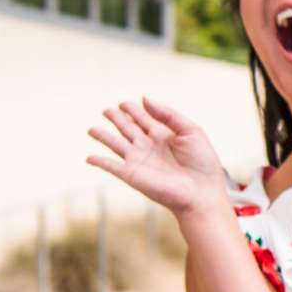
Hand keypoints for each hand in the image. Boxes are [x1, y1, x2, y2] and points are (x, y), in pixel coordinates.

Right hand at [86, 97, 225, 219]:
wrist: (201, 192)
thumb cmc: (202, 162)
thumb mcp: (190, 130)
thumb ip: (168, 114)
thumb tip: (144, 98)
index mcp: (163, 135)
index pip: (144, 118)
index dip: (134, 109)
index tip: (125, 103)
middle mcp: (148, 146)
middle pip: (128, 128)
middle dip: (117, 119)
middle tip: (107, 110)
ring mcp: (138, 160)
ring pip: (116, 144)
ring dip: (103, 136)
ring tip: (91, 129)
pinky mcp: (131, 175)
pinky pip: (111, 167)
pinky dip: (100, 162)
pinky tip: (89, 158)